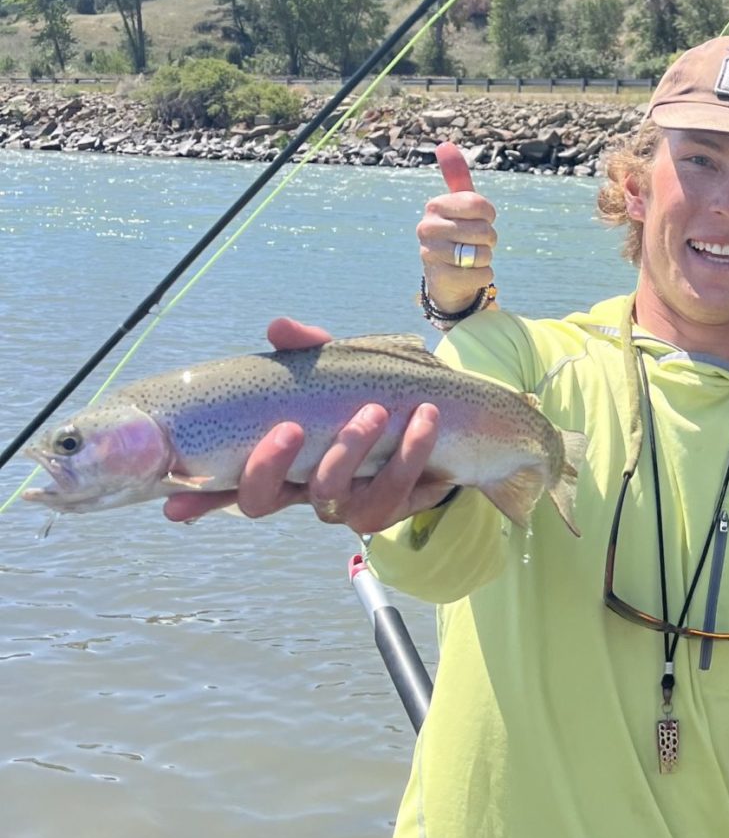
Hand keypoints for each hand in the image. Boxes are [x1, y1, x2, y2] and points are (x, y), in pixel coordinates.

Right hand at [162, 318, 455, 529]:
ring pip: (331, 496)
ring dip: (350, 452)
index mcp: (277, 460)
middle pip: (261, 500)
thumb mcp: (340, 368)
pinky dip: (409, 452)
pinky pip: (392, 492)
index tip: (172, 503)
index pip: (225, 482)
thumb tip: (278, 328)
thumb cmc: (374, 395)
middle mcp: (300, 488)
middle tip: (291, 428)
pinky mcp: (387, 508)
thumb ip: (309, 352)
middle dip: (268, 467)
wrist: (447, 423)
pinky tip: (423, 419)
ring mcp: (343, 504)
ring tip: (377, 412)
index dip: (199, 495)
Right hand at [419, 141, 497, 315]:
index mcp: (435, 205)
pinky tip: (468, 274)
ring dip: (485, 258)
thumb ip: (456, 177)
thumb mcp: (459, 206)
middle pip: (484, 231)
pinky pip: (482, 274)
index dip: (488, 216)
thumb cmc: (458, 234)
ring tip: (470, 258)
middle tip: (474, 242)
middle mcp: (426, 228)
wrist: (446, 276)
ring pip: (482, 253)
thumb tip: (444, 144)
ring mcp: (430, 254)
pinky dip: (483, 276)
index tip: (479, 219)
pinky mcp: (441, 279)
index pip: (480, 205)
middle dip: (488, 240)